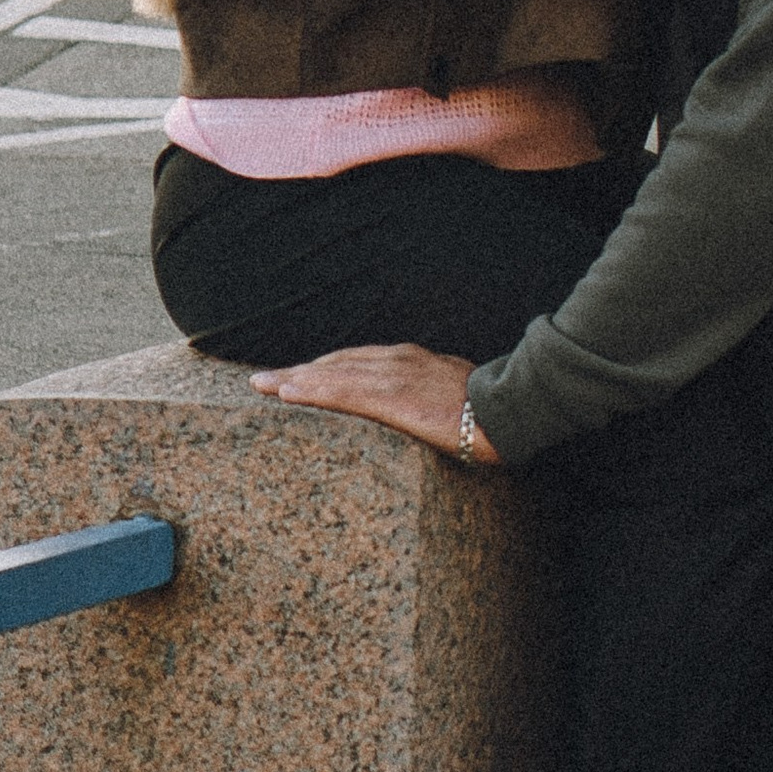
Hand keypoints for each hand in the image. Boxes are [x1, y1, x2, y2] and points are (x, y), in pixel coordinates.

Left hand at [250, 344, 493, 461]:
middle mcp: (396, 360)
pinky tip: (286, 394)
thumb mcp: (455, 391)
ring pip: (330, 373)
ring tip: (263, 385)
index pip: (355, 360)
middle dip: (299, 371)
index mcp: (410, 360)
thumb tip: (422, 412)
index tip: (297, 374)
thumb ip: (431, 396)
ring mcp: (391, 375)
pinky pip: (341, 391)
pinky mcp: (390, 396)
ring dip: (294, 378)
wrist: (509, 407)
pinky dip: (310, 390)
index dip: (323, 368)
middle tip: (264, 379)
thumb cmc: (490, 408)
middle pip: (335, 362)